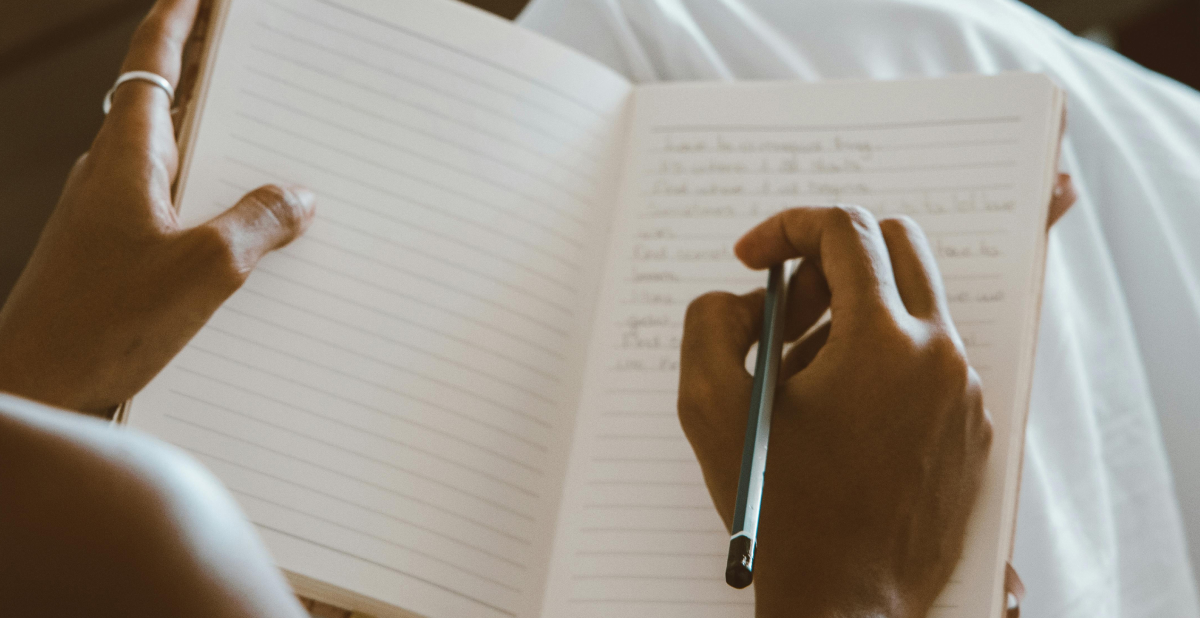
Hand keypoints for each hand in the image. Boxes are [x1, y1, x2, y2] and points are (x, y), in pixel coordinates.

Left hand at [0, 0, 314, 415]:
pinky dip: (205, 206)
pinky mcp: (112, 258)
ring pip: (170, 163)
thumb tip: (295, 198)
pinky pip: (169, 212)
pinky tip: (240, 240)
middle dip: (209, 81)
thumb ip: (258, 223)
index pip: (154, 64)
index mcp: (127, 157)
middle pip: (165, 106)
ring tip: (267, 156)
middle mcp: (110, 177)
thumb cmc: (101, 326)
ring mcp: (107, 217)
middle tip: (254, 67)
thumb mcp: (206, 268)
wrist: (32, 388)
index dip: (180, 20)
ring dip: (214, 152)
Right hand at [680, 206, 989, 617]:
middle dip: (829, 257)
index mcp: (884, 340)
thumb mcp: (711, 406)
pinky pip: (927, 359)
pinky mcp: (970, 428)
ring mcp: (963, 393)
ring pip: (912, 305)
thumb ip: (711, 321)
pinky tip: (836, 412)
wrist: (846, 602)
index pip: (844, 230)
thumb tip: (744, 297)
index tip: (752, 258)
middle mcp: (939, 355)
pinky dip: (880, 358)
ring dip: (852, 312)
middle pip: (894, 246)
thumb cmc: (780, 510)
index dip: (786, 227)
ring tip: (799, 374)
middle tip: (784, 304)